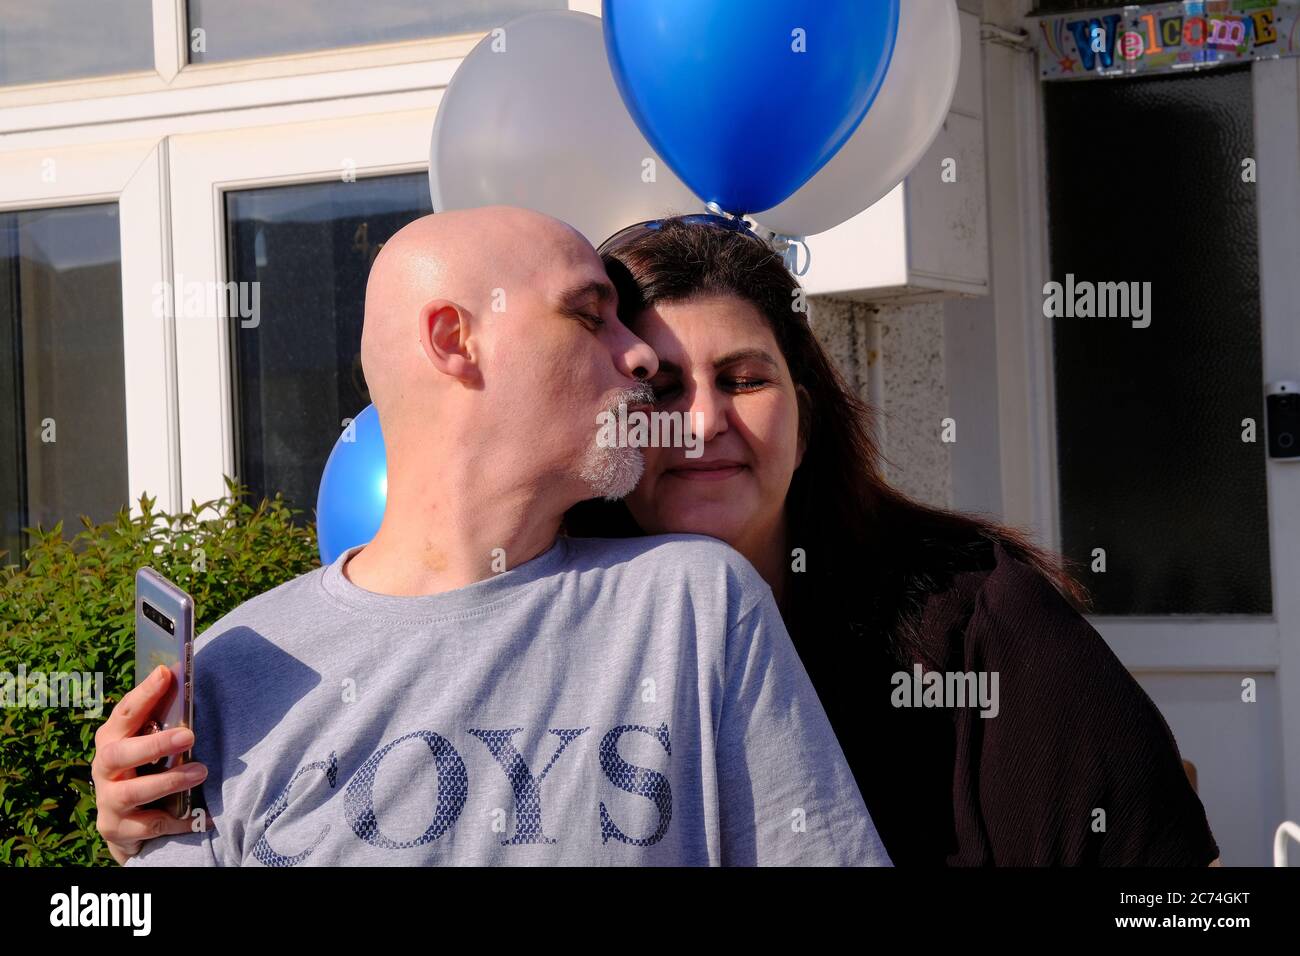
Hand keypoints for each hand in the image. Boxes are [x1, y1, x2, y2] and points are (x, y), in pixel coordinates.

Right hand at [92, 664, 207, 864]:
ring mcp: (107, 801)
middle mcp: (103, 769)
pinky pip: (150, 825)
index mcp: (112, 740)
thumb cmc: (144, 771)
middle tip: (189, 735)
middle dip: (154, 745)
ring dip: (169, 781)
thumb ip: (162, 724)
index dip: (144, 693)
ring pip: (133, 792)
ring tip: (201, 771)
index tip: (166, 672)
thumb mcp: (148, 746)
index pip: (124, 713)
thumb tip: (188, 686)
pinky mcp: (116, 829)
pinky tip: (202, 818)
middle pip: (119, 754)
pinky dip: (178, 820)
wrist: (126, 826)